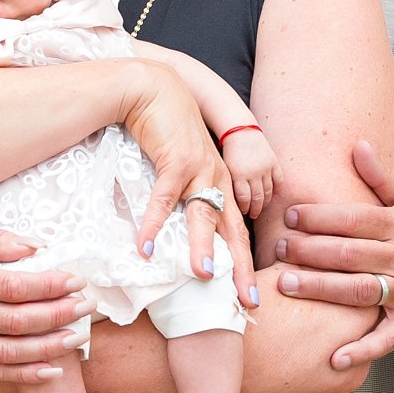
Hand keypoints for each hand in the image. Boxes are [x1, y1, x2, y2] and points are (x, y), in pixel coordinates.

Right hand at [0, 232, 95, 383]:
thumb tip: (35, 246)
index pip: (12, 285)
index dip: (48, 284)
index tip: (74, 281)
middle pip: (17, 320)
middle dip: (57, 314)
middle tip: (85, 307)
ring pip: (11, 350)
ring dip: (49, 346)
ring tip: (77, 336)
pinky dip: (27, 375)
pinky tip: (52, 369)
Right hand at [123, 61, 257, 311]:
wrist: (155, 90)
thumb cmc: (167, 130)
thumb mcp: (183, 166)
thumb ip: (185, 195)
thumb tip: (176, 232)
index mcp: (221, 184)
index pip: (238, 231)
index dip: (245, 265)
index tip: (248, 297)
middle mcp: (217, 180)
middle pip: (232, 231)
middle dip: (241, 269)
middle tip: (247, 302)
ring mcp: (199, 170)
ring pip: (202, 216)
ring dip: (202, 247)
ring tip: (203, 277)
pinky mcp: (176, 160)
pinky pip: (163, 199)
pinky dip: (153, 223)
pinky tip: (145, 246)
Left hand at [220, 128, 278, 219]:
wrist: (240, 130)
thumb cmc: (230, 150)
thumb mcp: (226, 168)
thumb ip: (232, 184)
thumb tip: (234, 202)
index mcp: (239, 174)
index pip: (244, 199)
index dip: (245, 208)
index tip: (244, 212)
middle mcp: (254, 172)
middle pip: (257, 198)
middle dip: (255, 209)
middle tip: (253, 214)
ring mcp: (265, 167)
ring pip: (268, 191)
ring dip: (265, 202)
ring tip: (261, 207)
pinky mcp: (273, 162)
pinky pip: (279, 180)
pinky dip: (277, 189)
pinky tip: (274, 195)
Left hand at [272, 140, 393, 369]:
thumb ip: (382, 177)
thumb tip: (357, 144)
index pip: (354, 220)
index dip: (320, 217)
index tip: (290, 216)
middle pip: (350, 255)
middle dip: (311, 251)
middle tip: (279, 249)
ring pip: (359, 291)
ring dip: (321, 290)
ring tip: (286, 285)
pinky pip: (386, 339)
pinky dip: (362, 350)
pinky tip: (334, 358)